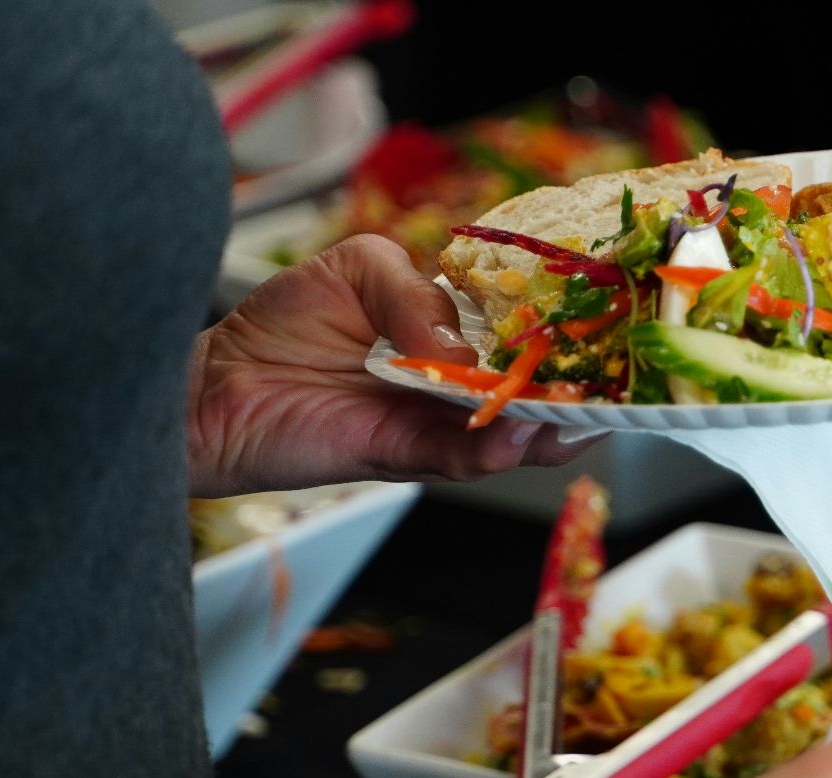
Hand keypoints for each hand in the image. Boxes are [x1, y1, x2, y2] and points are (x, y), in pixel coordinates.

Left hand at [188, 234, 595, 497]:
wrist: (215, 386)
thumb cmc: (283, 324)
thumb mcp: (359, 268)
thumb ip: (415, 293)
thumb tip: (457, 347)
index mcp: (452, 333)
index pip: (522, 331)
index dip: (563, 331)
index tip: (604, 324)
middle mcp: (454, 384)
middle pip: (533, 389)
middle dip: (578, 388)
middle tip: (617, 381)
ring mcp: (435, 423)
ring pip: (510, 431)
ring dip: (549, 426)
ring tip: (580, 414)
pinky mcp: (403, 454)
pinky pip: (460, 456)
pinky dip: (493, 448)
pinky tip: (517, 433)